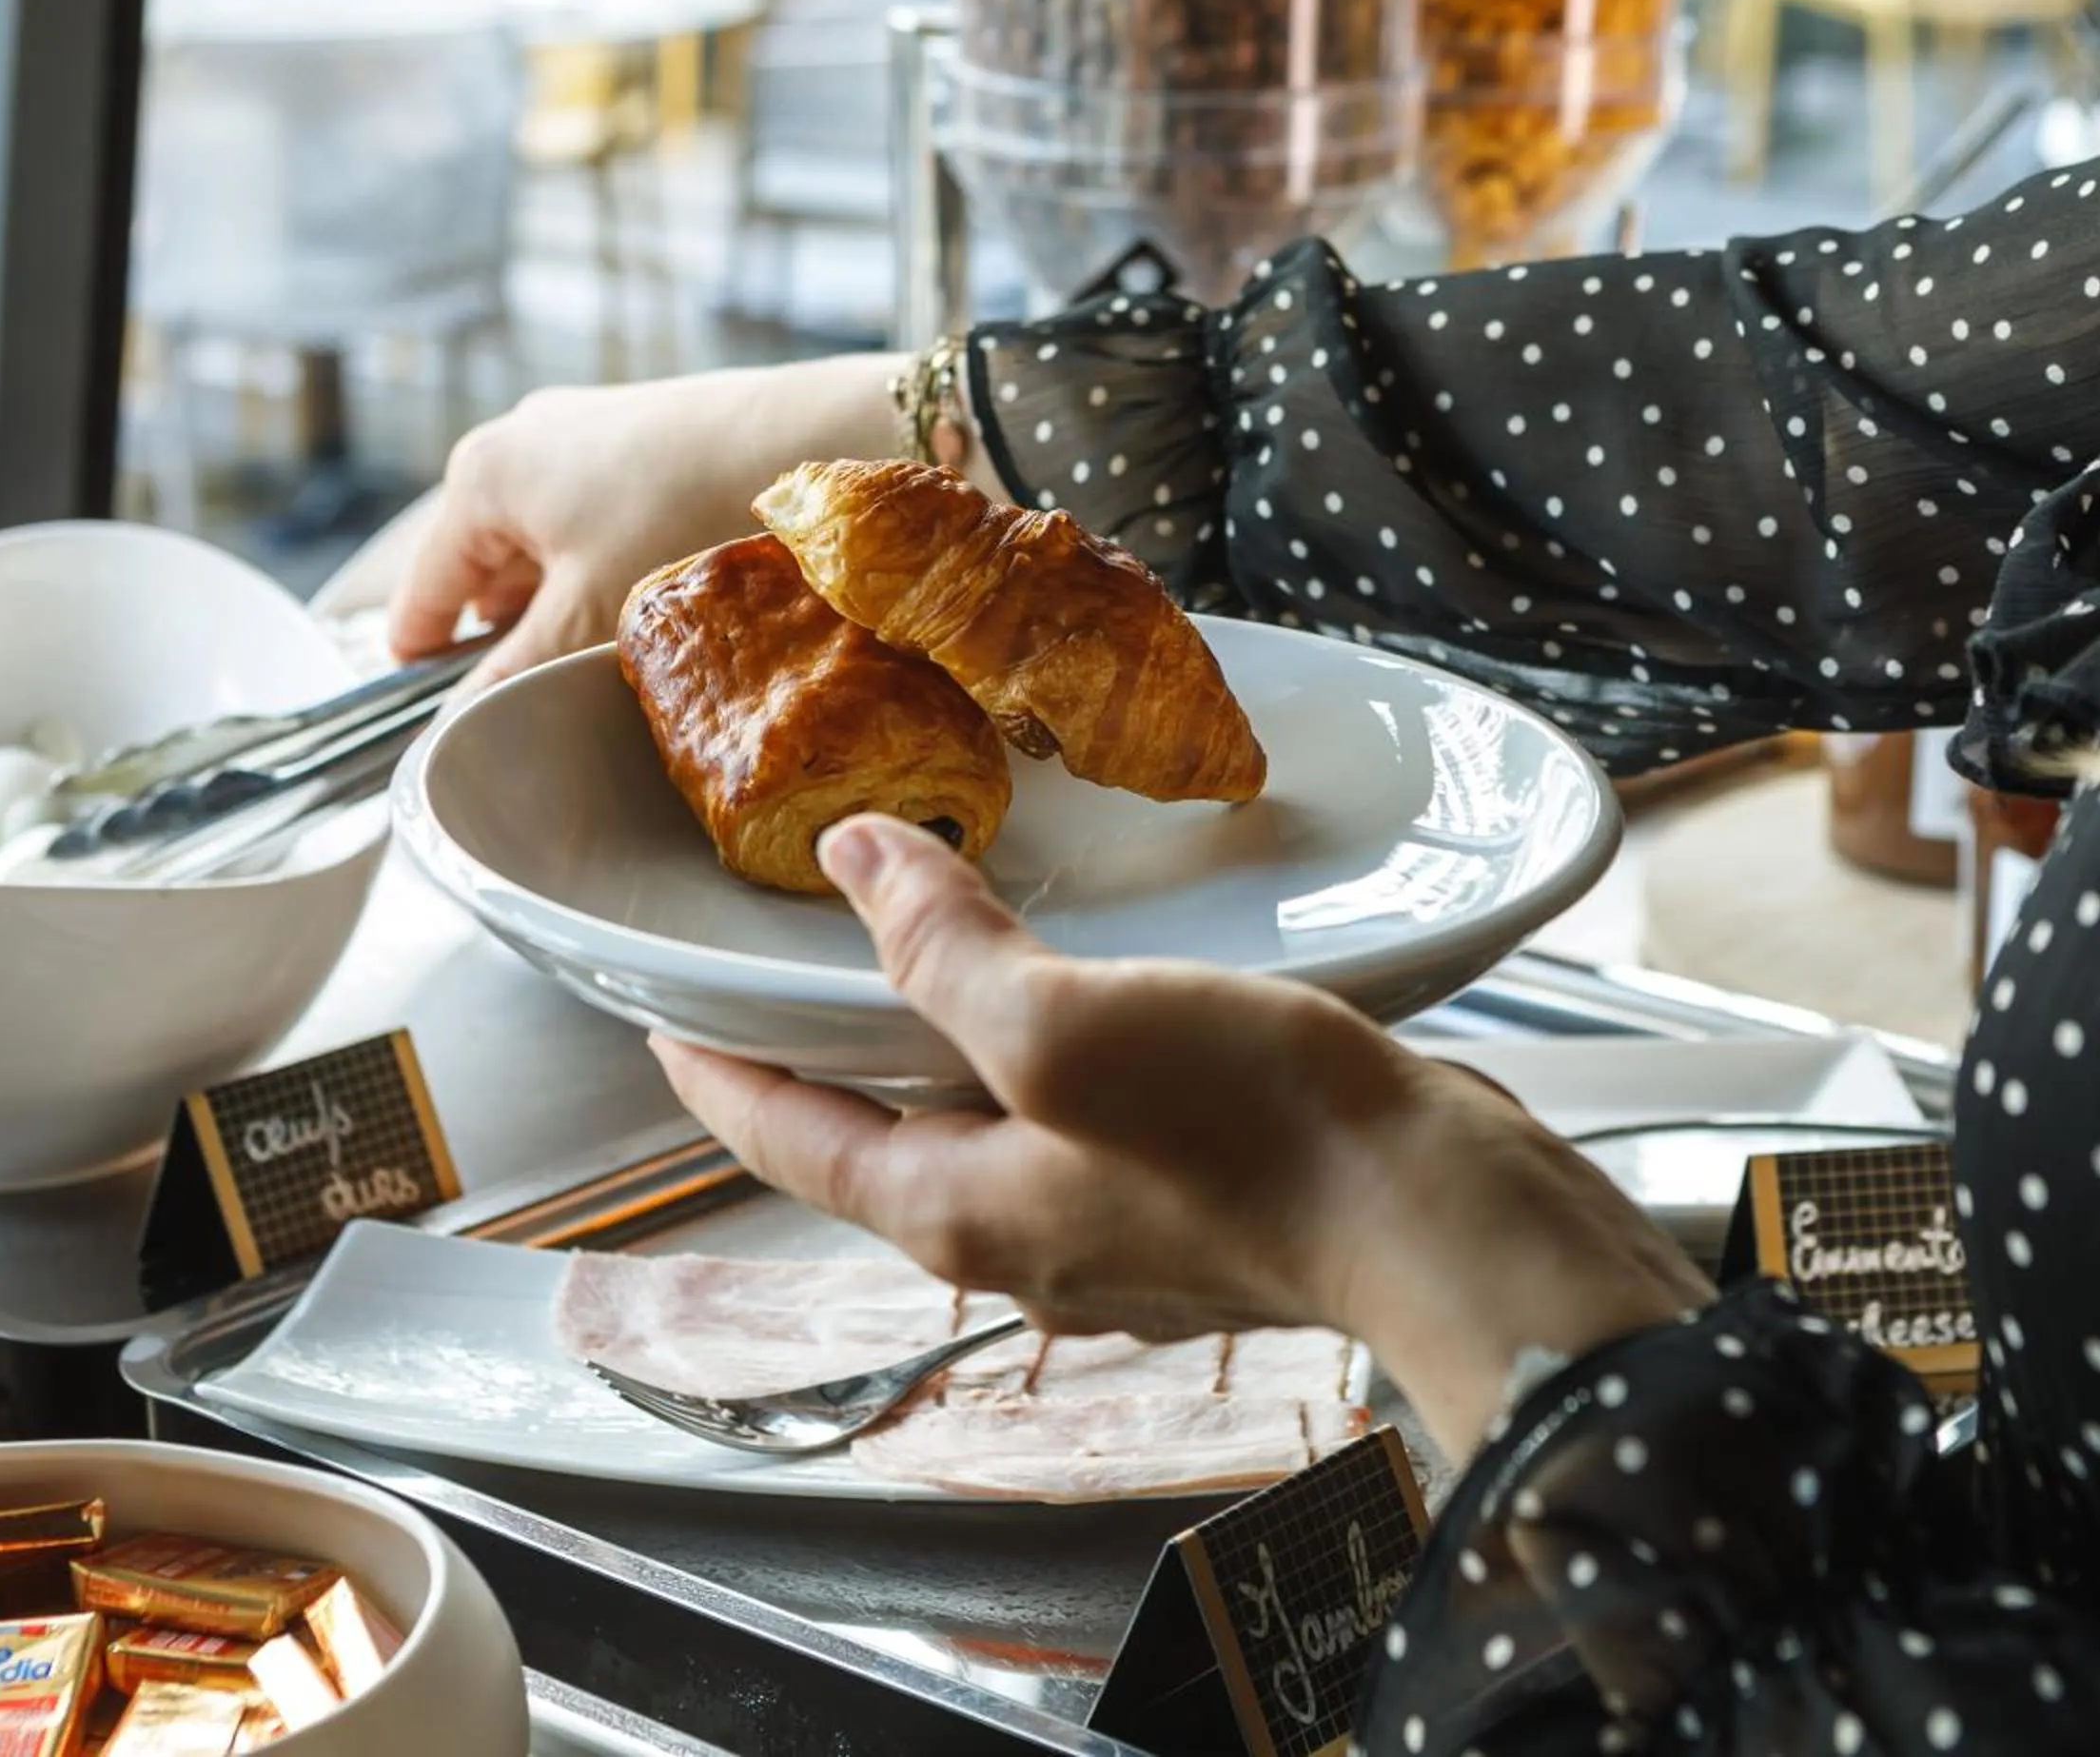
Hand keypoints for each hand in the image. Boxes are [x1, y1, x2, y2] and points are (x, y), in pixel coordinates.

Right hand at [386, 356, 904, 684]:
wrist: (804, 437)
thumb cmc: (682, 517)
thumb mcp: (586, 614)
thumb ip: (513, 673)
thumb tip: (462, 726)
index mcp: (479, 478)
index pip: (422, 594)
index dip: (425, 668)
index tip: (445, 726)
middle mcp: (516, 442)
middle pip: (481, 571)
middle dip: (509, 637)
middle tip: (545, 699)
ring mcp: (578, 433)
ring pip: (542, 547)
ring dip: (562, 606)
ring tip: (604, 658)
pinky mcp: (635, 437)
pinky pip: (591, 521)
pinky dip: (602, 569)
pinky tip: (646, 608)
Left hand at [653, 816, 1711, 1454]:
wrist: (1443, 1218)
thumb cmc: (1253, 1135)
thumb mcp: (1064, 1024)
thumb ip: (944, 951)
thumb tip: (856, 862)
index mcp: (958, 1212)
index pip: (786, 1142)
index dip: (710, 1075)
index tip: (657, 1023)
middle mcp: (1022, 1238)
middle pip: (877, 1141)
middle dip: (821, 1059)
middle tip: (782, 969)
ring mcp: (1114, 1228)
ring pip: (983, 1128)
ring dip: (938, 1046)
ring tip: (919, 953)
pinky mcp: (1198, 1198)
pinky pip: (1077, 1119)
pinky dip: (1043, 1050)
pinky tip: (1077, 992)